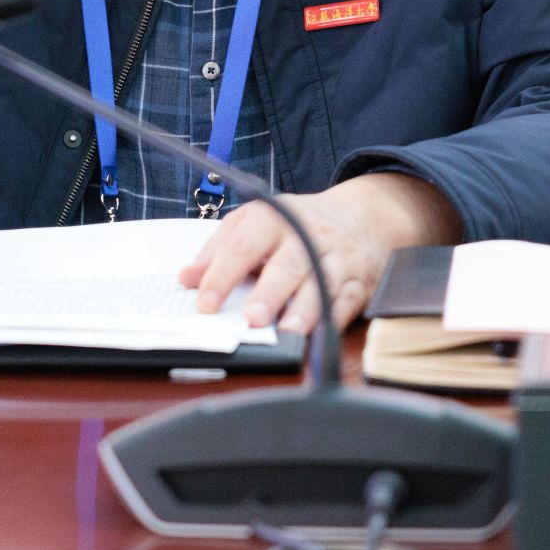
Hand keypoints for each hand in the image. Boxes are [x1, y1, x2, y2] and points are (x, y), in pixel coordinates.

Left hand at [179, 174, 460, 334]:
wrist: (363, 215)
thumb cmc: (297, 224)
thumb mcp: (255, 223)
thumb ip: (219, 250)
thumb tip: (186, 278)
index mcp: (273, 218)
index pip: (242, 246)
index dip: (222, 275)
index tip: (205, 304)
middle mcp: (306, 235)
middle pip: (287, 264)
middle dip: (269, 292)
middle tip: (251, 318)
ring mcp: (336, 258)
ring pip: (321, 283)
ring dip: (305, 309)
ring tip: (287, 331)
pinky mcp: (358, 282)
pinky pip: (347, 301)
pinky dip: (334, 318)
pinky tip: (319, 334)